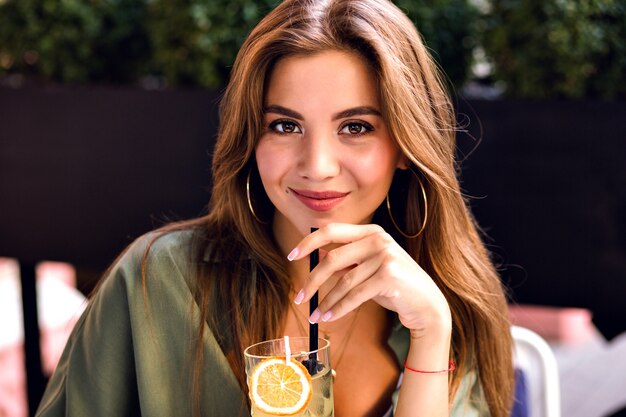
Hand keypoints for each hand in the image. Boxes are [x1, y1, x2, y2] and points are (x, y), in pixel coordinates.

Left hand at [289, 223, 450, 337]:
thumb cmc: (394, 286)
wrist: (427, 305)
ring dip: (325, 301)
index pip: (332, 230)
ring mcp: (386, 256)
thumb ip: (349, 259)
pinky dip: (339, 308)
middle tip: (300, 297)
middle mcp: (379, 239)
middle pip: (333, 259)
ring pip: (343, 281)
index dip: (308, 242)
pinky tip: (329, 317)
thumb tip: (317, 255)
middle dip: (312, 280)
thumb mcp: (370, 267)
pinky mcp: (389, 277)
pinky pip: (355, 295)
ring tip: (315, 315)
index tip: (292, 255)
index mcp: (371, 231)